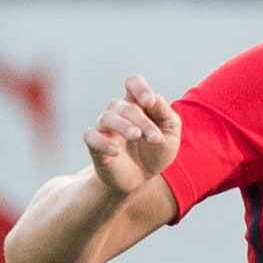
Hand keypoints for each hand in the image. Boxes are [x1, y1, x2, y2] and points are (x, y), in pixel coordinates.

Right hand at [84, 75, 180, 197]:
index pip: (133, 83)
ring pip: (108, 117)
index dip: (140, 88)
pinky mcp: (94, 144)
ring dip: (124, 126)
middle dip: (143, 121)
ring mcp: (105, 126)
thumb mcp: (170, 136)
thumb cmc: (155, 152)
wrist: (139, 180)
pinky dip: (103, 142)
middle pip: (126, 106)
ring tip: (137, 136)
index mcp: (138, 104)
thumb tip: (155, 98)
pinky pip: (92, 136)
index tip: (149, 102)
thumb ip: (166, 116)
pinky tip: (116, 151)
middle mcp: (118, 111)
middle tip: (155, 138)